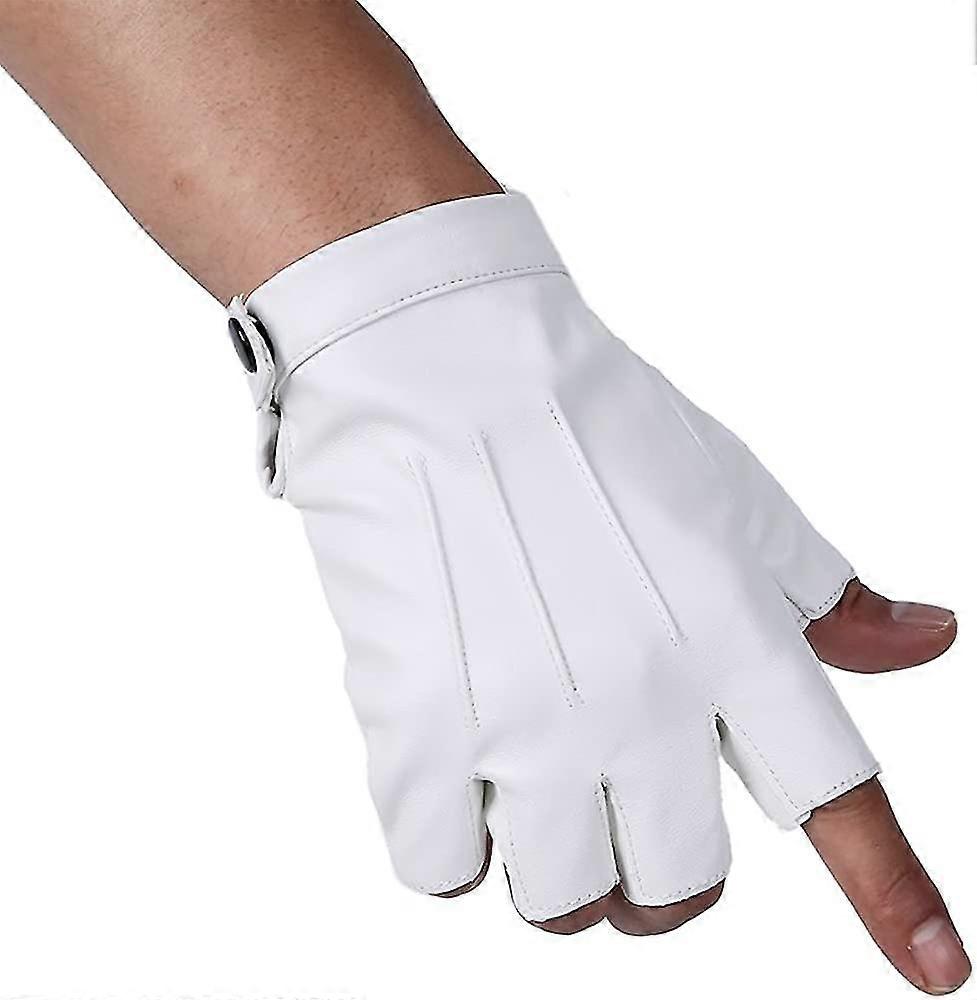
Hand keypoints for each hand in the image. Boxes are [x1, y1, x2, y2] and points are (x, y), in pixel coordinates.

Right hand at [227, 191, 966, 994]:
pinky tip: (449, 771)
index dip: (893, 892)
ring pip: (561, 902)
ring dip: (556, 872)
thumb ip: (826, 592)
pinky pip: (442, 868)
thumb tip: (929, 641)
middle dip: (656, 879)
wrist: (437, 368)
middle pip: (680, 890)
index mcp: (732, 635)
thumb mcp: (729, 491)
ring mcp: (525, 720)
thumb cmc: (585, 421)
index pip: (835, 790)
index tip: (935, 966)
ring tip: (529, 792)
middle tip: (617, 816)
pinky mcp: (417, 727)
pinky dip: (451, 841)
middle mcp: (642, 697)